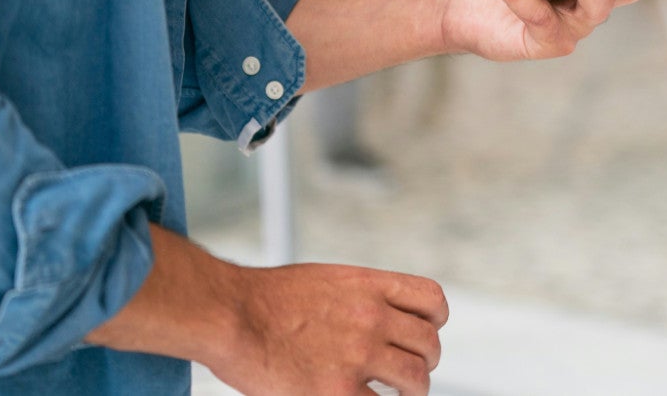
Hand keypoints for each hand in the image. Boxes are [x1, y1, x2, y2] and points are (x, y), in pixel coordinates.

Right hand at [87, 226, 447, 395]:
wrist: (231, 314)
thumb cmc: (265, 299)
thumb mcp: (325, 281)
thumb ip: (358, 298)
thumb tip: (377, 317)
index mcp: (370, 285)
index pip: (431, 300)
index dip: (435, 321)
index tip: (425, 333)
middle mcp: (373, 316)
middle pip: (429, 343)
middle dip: (424, 360)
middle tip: (409, 372)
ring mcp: (359, 353)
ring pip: (416, 378)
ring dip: (413, 390)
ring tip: (400, 395)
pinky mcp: (339, 390)